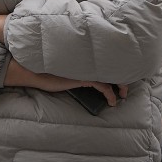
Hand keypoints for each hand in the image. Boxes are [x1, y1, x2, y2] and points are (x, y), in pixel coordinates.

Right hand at [4, 59, 128, 106]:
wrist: (36, 70)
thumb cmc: (48, 71)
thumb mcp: (65, 71)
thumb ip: (77, 70)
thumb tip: (87, 77)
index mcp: (84, 60)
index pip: (104, 63)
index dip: (115, 70)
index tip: (121, 78)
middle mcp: (86, 63)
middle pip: (110, 67)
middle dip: (121, 77)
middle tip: (125, 88)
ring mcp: (85, 69)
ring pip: (109, 75)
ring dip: (119, 86)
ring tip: (122, 95)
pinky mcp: (82, 77)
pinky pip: (102, 85)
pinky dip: (109, 93)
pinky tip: (111, 101)